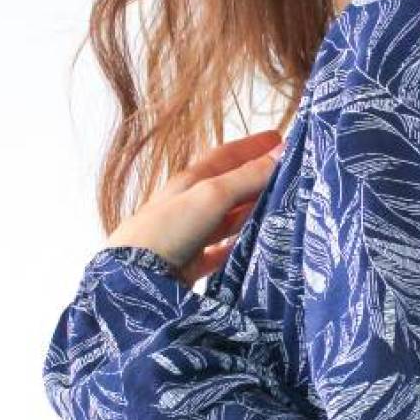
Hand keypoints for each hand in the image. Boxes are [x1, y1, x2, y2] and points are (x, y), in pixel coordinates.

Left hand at [105, 127, 286, 284]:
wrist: (132, 280)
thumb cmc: (167, 229)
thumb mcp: (211, 196)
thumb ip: (246, 177)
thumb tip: (283, 152)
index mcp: (190, 182)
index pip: (225, 156)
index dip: (252, 146)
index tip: (279, 138)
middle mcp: (188, 206)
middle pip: (228, 188)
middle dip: (256, 180)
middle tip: (287, 176)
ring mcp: (189, 236)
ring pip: (227, 220)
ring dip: (251, 213)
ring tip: (280, 210)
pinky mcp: (189, 265)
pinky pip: (220, 252)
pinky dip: (239, 248)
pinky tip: (255, 250)